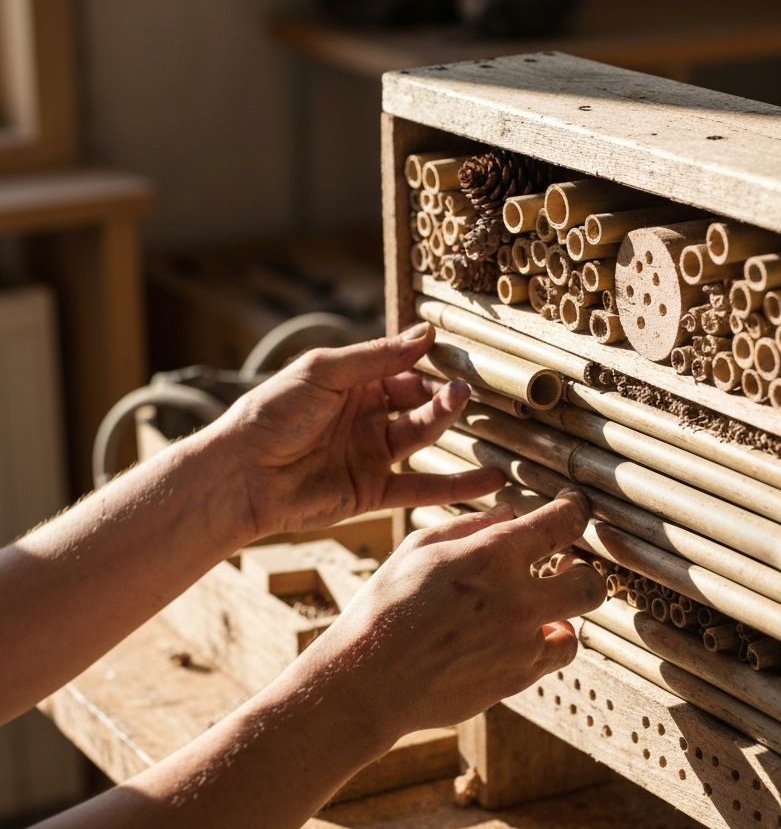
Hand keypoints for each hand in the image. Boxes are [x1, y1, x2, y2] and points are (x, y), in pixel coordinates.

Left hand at [211, 323, 503, 537]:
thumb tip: (425, 335)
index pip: (403, 370)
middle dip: (441, 394)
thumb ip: (376, 357)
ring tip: (468, 410)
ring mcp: (372, 456)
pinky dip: (456, 487)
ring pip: (422, 438)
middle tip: (461, 388)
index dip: (428, 364)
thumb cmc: (272, 414)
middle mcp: (367, 418)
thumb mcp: (323, 372)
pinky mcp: (374, 493)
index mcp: (353, 385)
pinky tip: (489, 480)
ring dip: (448, 424)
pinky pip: (421, 488)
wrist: (242, 474)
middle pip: (417, 402)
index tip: (456, 357)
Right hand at [301, 491, 604, 743]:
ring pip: (576, 628)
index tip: (572, 511)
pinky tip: (516, 638)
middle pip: (590, 583)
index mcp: (493, 556)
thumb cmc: (385, 607)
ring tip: (537, 610)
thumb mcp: (418, 548)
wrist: (368, 681)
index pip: (563, 523)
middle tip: (563, 569)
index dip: (575, 511)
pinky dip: (541, 647)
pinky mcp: (515, 680)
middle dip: (583, 572)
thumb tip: (508, 514)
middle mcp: (518, 600)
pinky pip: (551, 659)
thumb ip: (470, 526)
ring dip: (562, 615)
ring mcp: (521, 645)